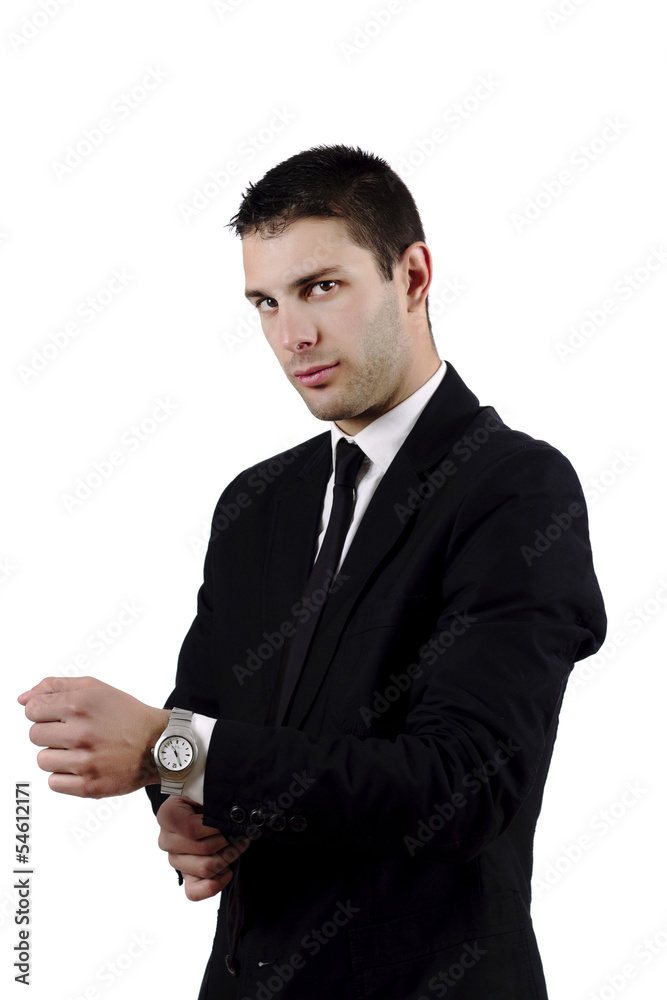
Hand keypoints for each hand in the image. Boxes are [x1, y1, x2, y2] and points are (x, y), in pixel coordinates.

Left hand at [18, 676, 169, 797]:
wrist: (158, 743)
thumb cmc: (126, 714)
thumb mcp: (94, 688)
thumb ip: (55, 687)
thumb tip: (22, 699)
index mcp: (80, 704)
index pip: (32, 709)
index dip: (44, 711)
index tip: (59, 715)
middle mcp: (81, 732)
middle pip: (34, 734)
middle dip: (51, 732)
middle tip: (75, 732)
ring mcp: (85, 761)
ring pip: (42, 760)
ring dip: (57, 755)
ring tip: (80, 750)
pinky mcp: (89, 786)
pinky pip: (53, 782)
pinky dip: (65, 776)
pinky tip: (84, 765)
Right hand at [157, 795, 250, 900]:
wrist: (200, 806)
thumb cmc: (204, 797)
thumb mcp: (204, 789)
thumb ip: (212, 798)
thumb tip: (230, 811)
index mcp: (167, 816)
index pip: (192, 830)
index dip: (217, 828)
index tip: (234, 820)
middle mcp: (166, 840)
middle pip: (203, 849)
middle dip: (228, 840)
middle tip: (242, 831)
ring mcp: (175, 860)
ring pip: (205, 868)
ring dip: (228, 857)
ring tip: (238, 844)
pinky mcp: (185, 875)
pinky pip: (194, 892)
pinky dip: (214, 885)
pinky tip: (227, 871)